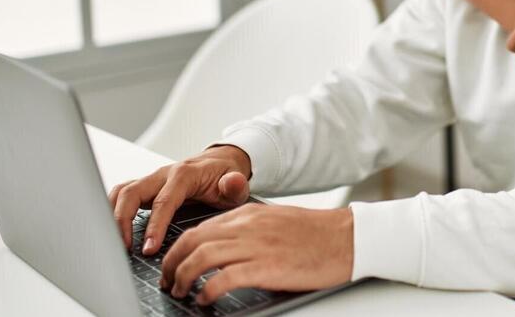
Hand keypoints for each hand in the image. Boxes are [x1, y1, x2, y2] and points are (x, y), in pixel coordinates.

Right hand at [108, 145, 251, 255]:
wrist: (221, 162)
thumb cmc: (226, 175)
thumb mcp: (236, 183)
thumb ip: (234, 185)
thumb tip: (231, 183)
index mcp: (185, 174)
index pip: (163, 201)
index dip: (154, 226)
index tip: (148, 248)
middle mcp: (163, 174)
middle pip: (132, 192)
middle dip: (122, 220)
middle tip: (124, 248)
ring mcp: (152, 180)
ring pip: (121, 192)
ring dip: (112, 215)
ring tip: (114, 243)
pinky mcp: (146, 187)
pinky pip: (122, 195)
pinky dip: (112, 211)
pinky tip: (113, 231)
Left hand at [159, 204, 353, 305]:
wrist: (347, 238)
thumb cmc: (316, 234)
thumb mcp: (275, 221)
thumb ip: (248, 230)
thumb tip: (223, 250)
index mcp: (248, 214)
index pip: (200, 228)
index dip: (178, 248)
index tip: (172, 263)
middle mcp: (247, 226)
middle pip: (193, 241)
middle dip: (171, 263)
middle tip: (167, 280)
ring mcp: (256, 246)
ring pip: (201, 258)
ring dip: (182, 277)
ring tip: (180, 291)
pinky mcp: (266, 267)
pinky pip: (224, 279)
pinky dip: (207, 291)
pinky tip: (205, 300)